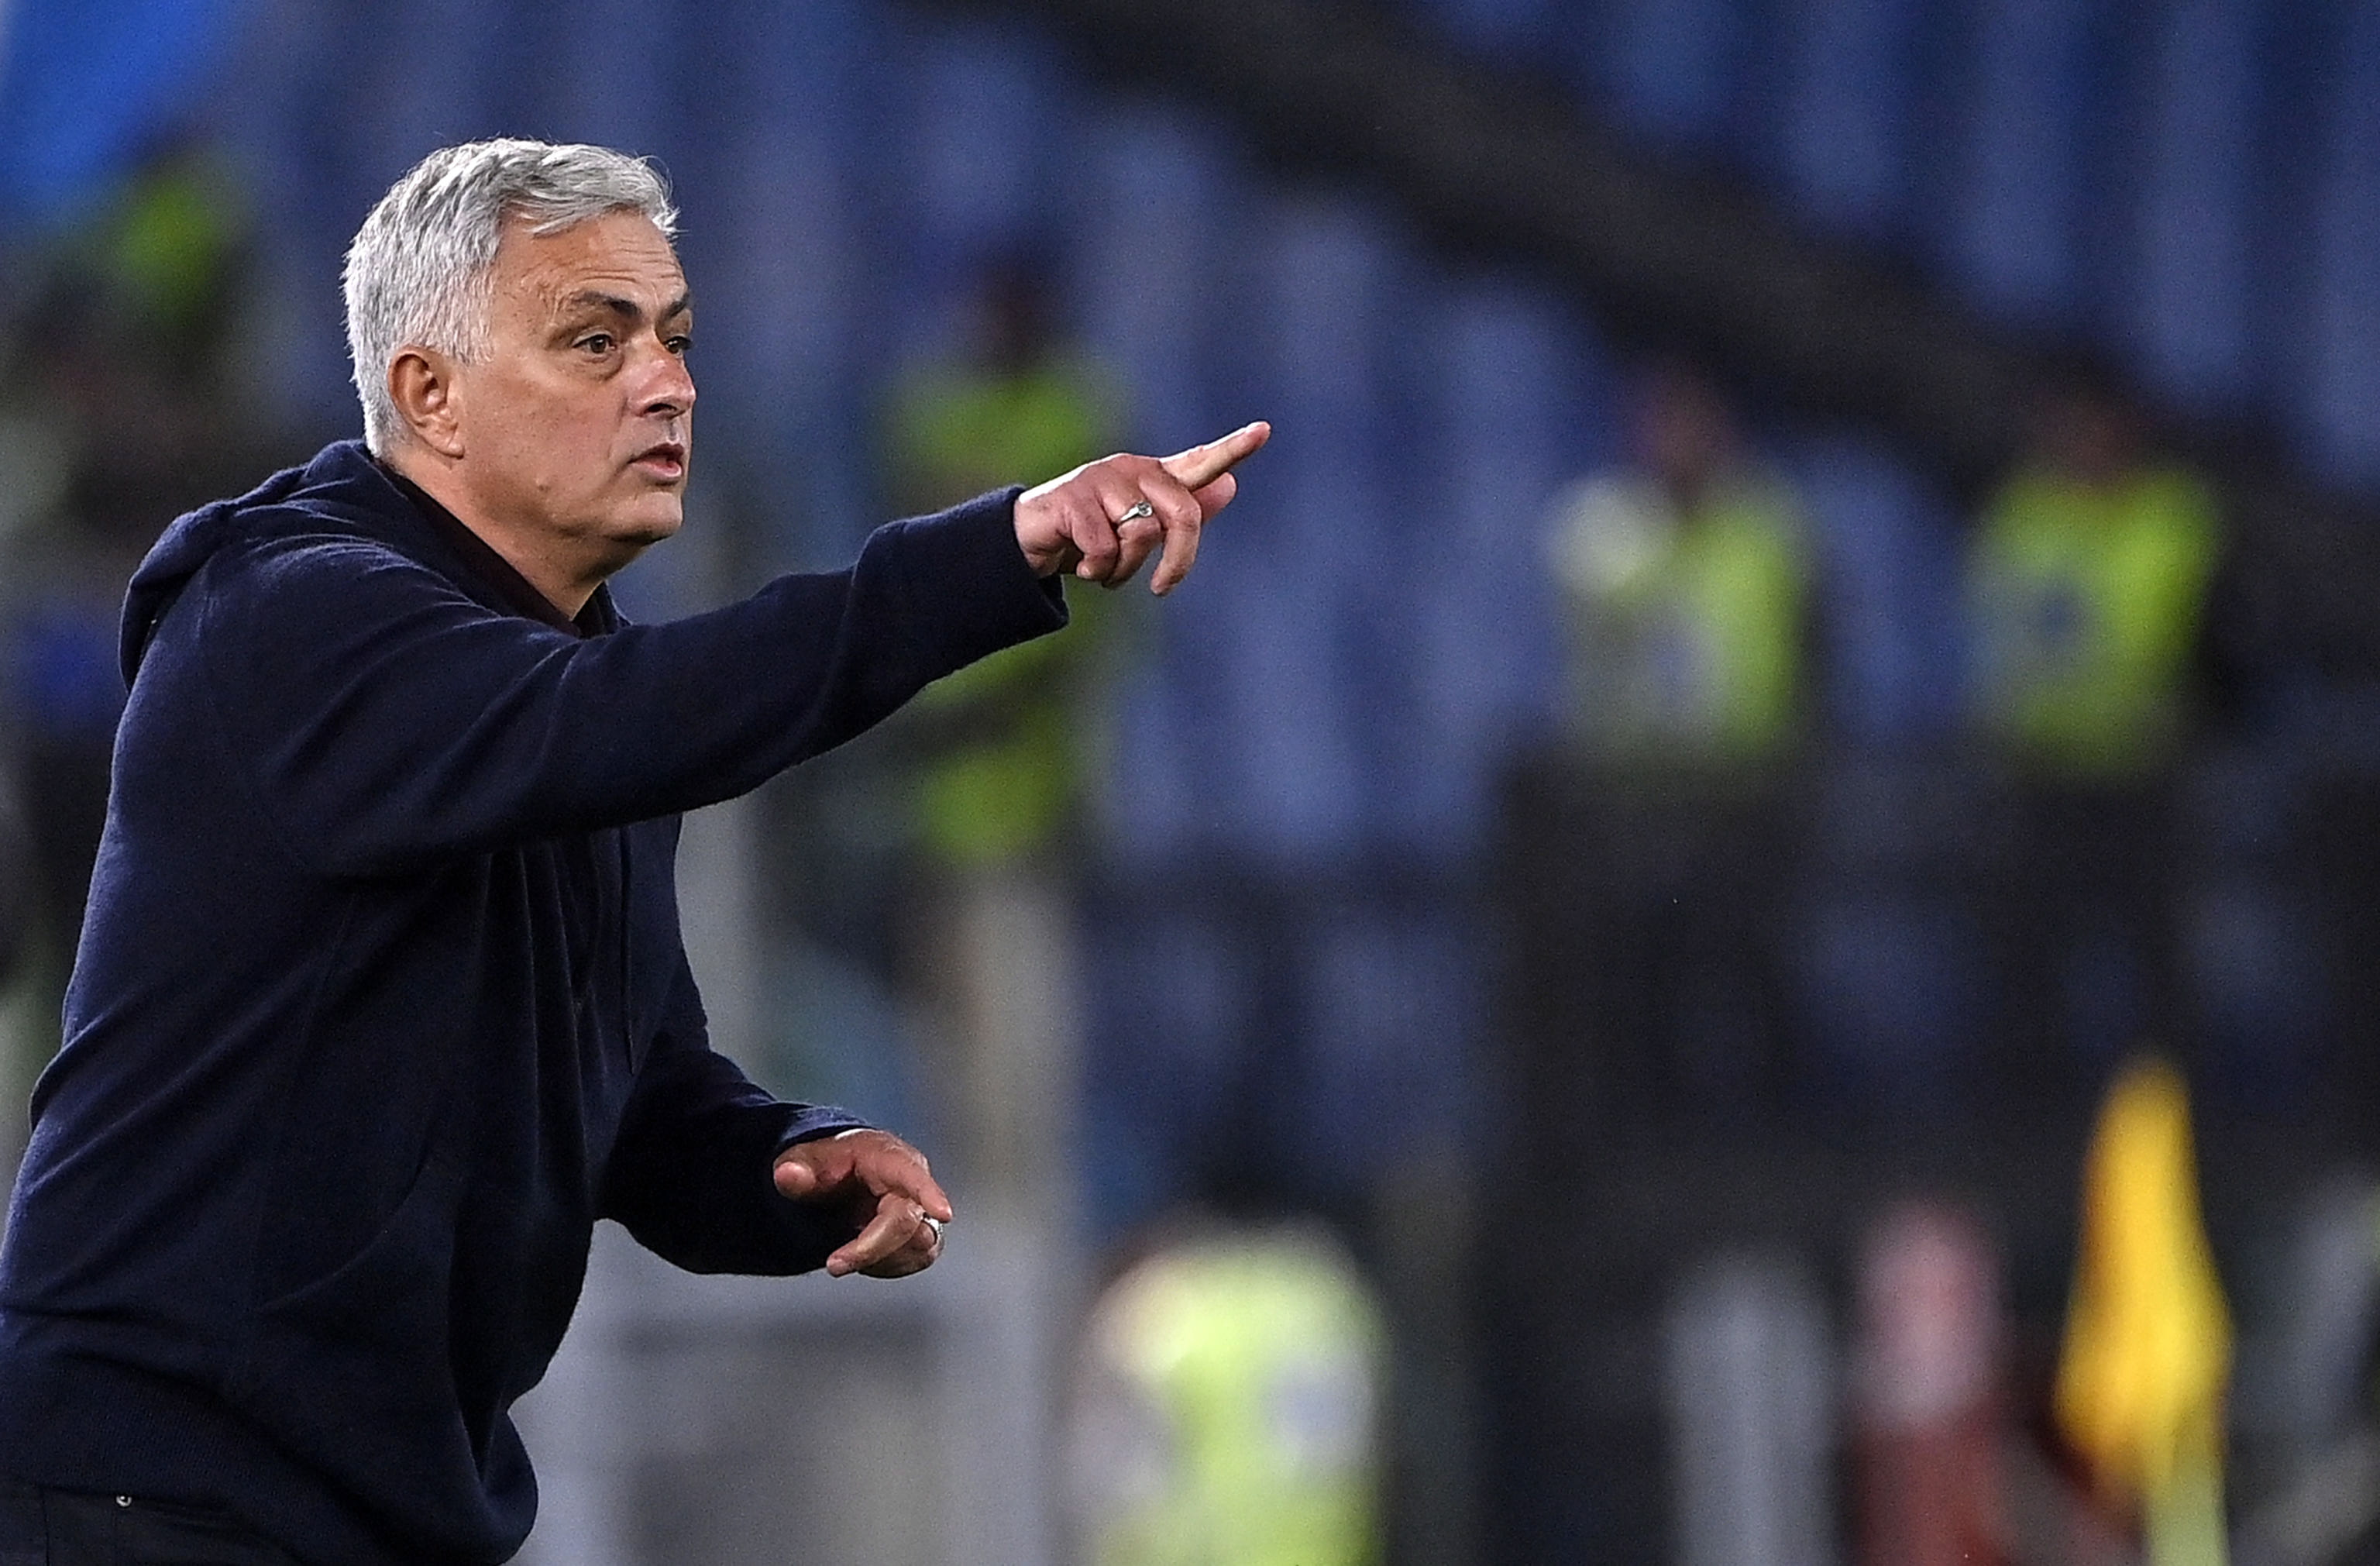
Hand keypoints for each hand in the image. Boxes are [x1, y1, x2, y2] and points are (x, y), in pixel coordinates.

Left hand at [772, 1128, 951, 1278]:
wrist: (839, 1178)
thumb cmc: (828, 1164)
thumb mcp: (803, 1160)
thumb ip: (796, 1170)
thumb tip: (788, 1174)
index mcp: (888, 1157)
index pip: (913, 1175)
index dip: (930, 1194)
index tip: (944, 1212)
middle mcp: (912, 1185)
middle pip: (907, 1223)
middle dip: (871, 1248)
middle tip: (833, 1264)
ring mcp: (919, 1212)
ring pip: (917, 1248)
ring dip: (878, 1259)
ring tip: (844, 1253)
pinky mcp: (920, 1235)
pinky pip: (915, 1260)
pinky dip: (885, 1266)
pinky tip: (861, 1255)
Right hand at [1013, 420, 1270, 595]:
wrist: (1028, 542)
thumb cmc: (1090, 537)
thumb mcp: (1139, 531)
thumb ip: (1182, 513)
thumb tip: (1230, 485)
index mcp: (1153, 478)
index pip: (1200, 462)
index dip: (1233, 449)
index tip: (1264, 430)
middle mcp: (1132, 469)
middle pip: (1183, 514)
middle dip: (1178, 560)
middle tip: (1163, 588)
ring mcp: (1102, 479)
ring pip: (1142, 535)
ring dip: (1125, 569)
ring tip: (1103, 568)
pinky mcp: (1074, 497)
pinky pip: (1106, 548)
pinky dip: (1098, 570)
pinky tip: (1079, 565)